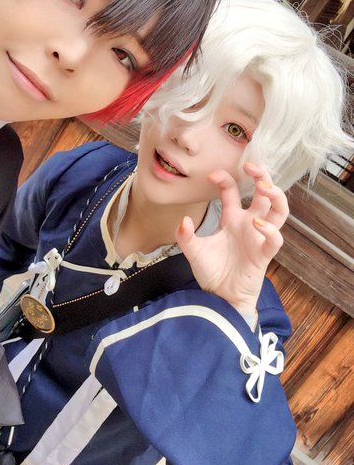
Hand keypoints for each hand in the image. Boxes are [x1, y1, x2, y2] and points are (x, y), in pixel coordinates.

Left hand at [175, 163, 288, 314]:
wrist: (219, 298)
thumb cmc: (211, 273)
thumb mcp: (193, 251)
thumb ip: (185, 236)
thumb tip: (184, 220)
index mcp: (232, 219)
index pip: (233, 191)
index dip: (226, 179)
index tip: (213, 174)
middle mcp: (249, 224)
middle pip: (265, 194)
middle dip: (262, 176)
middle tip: (252, 166)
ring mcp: (259, 238)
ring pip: (279, 211)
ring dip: (276, 196)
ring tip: (265, 188)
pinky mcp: (264, 255)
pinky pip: (275, 240)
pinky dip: (270, 231)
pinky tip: (257, 225)